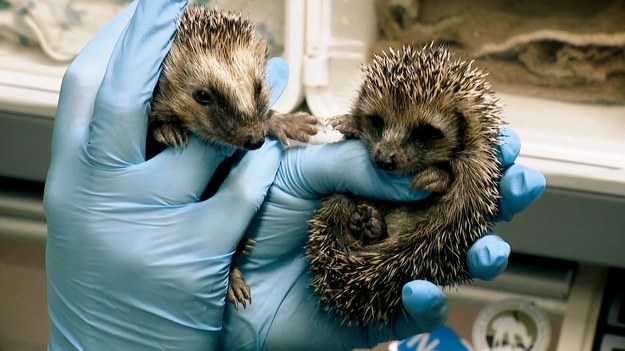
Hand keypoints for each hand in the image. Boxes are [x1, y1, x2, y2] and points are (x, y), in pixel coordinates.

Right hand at [43, 1, 287, 349]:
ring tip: (262, 79)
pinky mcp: (198, 253)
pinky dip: (262, 163)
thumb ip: (114, 166)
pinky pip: (244, 188)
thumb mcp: (94, 221)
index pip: (86, 92)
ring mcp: (148, 224)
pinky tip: (273, 149)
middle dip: (153, 39)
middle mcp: (101, 196)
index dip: (115, 43)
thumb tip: (154, 107)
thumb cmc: (109, 284)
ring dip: (237, 108)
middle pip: (126, 97)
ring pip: (202, 140)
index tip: (144, 7)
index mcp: (73, 183)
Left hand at [218, 126, 545, 349]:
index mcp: (376, 187)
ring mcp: (390, 269)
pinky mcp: (380, 311)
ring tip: (492, 246)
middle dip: (497, 197)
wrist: (220, 283)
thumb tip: (415, 169)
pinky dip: (429, 301)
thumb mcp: (297, 172)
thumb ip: (354, 165)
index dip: (470, 152)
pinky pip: (419, 310)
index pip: (435, 165)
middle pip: (459, 212)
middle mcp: (392, 225)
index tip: (499, 136)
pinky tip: (421, 287)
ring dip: (485, 254)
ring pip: (454, 263)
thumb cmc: (252, 220)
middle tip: (520, 181)